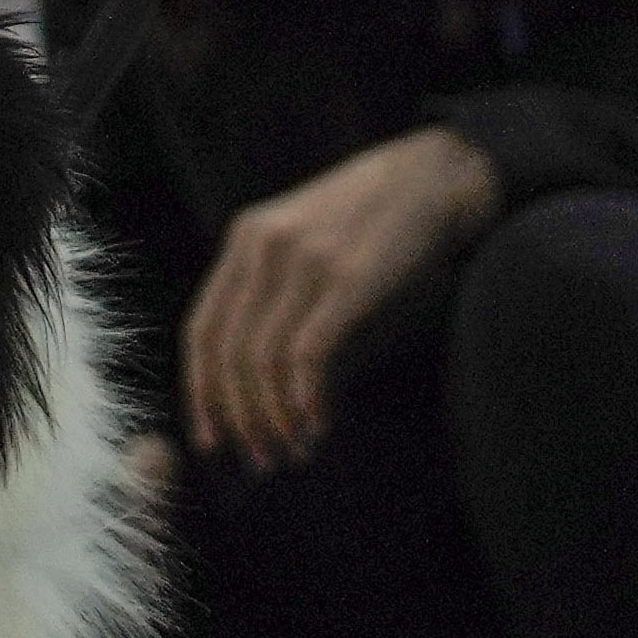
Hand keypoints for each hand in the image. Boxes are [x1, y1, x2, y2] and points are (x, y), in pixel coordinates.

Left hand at [179, 126, 502, 472]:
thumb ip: (279, 300)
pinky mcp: (347, 278)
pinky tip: (317, 424)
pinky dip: (305, 399)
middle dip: (241, 419)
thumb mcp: (309, 245)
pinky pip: (307, 354)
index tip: (212, 440)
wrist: (436, 176)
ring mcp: (304, 260)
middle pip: (229, 354)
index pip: (201, 330)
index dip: (201, 392)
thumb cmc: (375, 223)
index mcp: (245, 239)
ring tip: (295, 450)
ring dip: (276, 419)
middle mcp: (263, 247)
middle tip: (261, 460)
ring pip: (264, 361)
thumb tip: (266, 390)